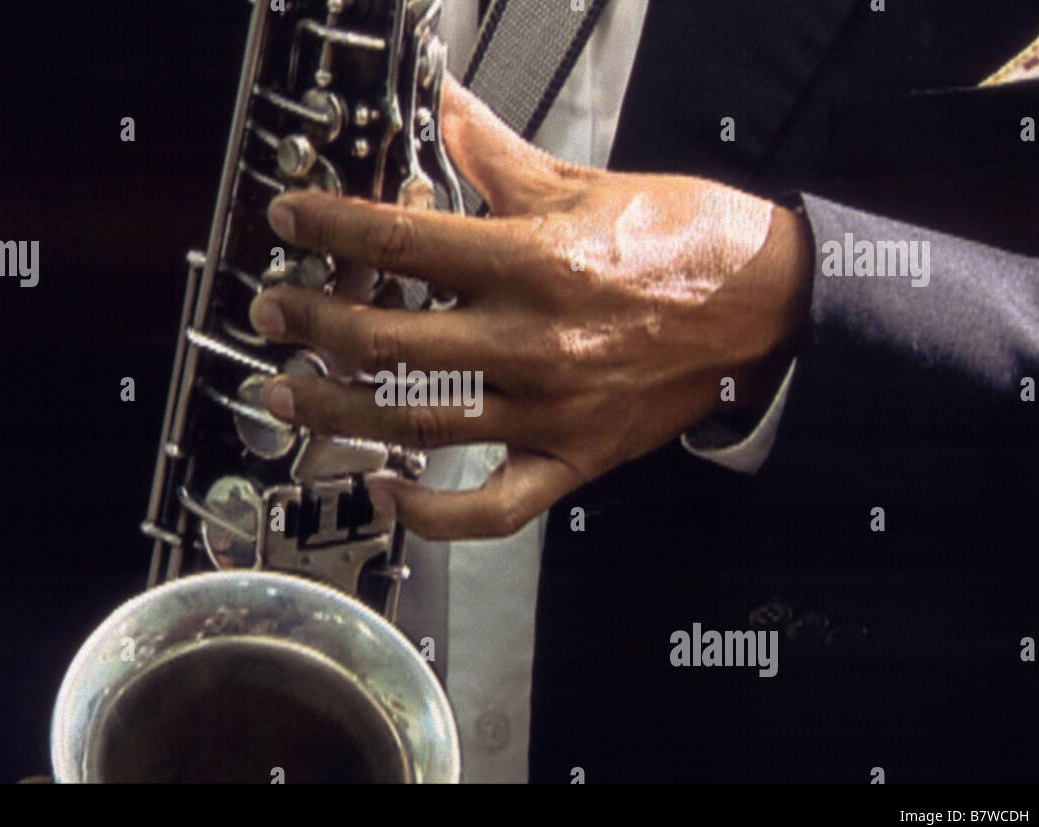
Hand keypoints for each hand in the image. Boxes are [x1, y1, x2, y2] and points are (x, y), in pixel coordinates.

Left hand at [249, 76, 812, 540]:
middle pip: (391, 342)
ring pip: (421, 423)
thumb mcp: (583, 183)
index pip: (402, 243)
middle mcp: (534, 339)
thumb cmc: (683, 243)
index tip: (290, 222)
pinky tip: (390, 494)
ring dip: (338, 412)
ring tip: (285, 396)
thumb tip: (443, 101)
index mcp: (535, 260)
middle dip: (313, 324)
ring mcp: (551, 407)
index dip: (329, 229)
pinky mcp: (573, 456)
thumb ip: (496, 154)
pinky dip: (436, 513)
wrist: (766, 304)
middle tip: (272, 313)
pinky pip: (495, 506)